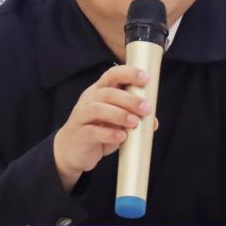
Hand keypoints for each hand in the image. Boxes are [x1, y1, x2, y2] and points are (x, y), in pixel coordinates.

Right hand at [53, 65, 154, 190]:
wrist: (72, 151)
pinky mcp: (79, 135)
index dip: (128, 74)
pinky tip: (122, 137)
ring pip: (98, 109)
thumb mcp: (116, 122)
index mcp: (99, 91)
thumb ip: (133, 118)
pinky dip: (109, 133)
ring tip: (134, 122)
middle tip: (146, 108)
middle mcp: (88, 100)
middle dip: (129, 99)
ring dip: (119, 114)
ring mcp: (81, 117)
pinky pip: (93, 131)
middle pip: (107, 92)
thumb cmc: (97, 131)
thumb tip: (153, 121)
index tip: (145, 78)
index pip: (112, 75)